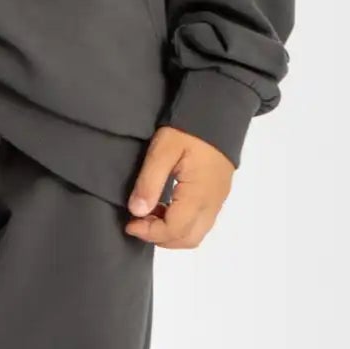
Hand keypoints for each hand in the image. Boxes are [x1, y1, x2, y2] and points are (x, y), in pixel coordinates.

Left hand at [125, 125, 234, 247]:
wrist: (220, 109)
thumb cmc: (189, 128)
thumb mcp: (163, 150)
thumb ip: (149, 182)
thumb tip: (137, 212)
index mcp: (199, 194)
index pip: (174, 230)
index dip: (150, 232)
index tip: (130, 223)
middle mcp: (212, 203)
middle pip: (188, 239)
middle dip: (160, 237)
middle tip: (139, 222)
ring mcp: (218, 199)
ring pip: (196, 233)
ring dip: (171, 231)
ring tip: (150, 213)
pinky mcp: (218, 193)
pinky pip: (201, 221)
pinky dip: (182, 223)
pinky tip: (165, 206)